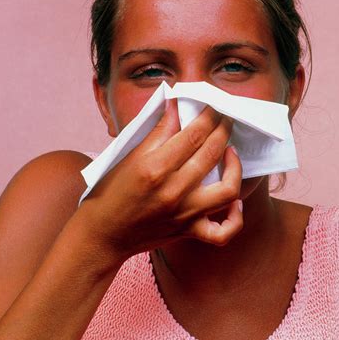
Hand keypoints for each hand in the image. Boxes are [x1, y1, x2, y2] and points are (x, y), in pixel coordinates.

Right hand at [79, 98, 242, 258]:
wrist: (103, 234)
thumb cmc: (111, 192)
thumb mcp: (129, 156)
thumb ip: (158, 131)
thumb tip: (176, 106)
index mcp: (155, 167)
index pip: (194, 134)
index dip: (209, 116)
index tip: (215, 105)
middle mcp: (173, 190)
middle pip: (211, 153)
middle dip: (223, 129)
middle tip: (225, 118)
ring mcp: (184, 214)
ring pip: (227, 190)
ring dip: (235, 167)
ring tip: (230, 152)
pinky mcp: (188, 231)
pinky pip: (222, 232)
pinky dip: (234, 218)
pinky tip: (235, 202)